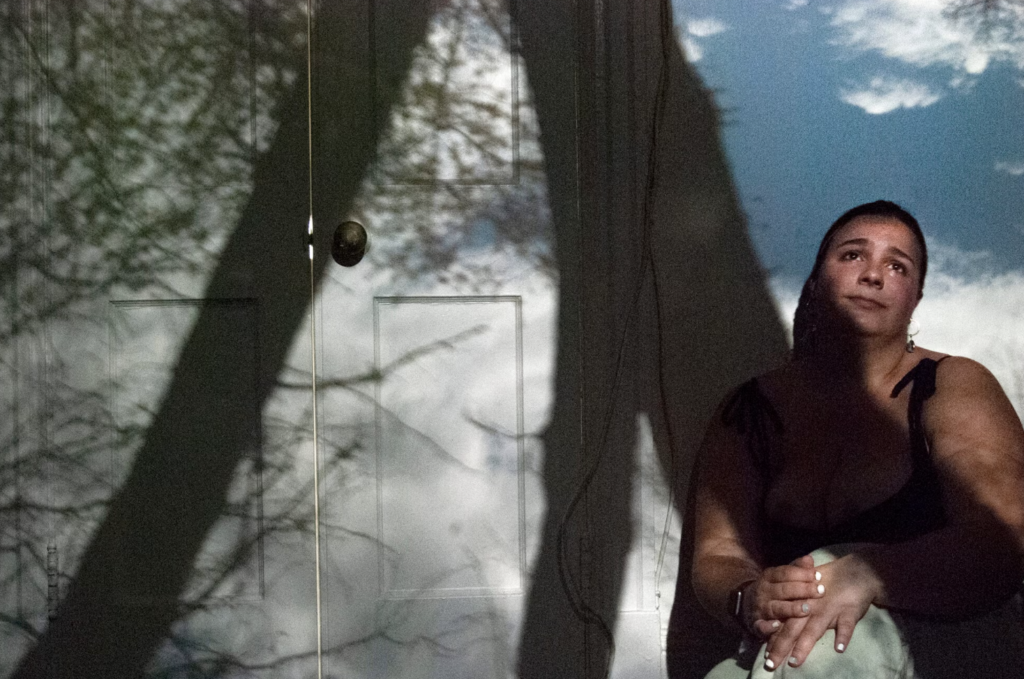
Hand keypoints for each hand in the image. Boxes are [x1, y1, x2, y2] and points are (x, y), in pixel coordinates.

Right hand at [746, 554, 823, 633]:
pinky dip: (768, 627)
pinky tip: (777, 625)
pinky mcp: (757, 625)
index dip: (801, 574)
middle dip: (802, 590)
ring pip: (775, 608)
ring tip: (807, 609)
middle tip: (820, 591)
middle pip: (783, 590)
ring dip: (791, 608)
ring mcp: (760, 608)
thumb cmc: (773, 590)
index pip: (785, 573)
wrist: (747, 606)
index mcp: (768, 577)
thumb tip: (809, 559)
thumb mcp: (781, 577)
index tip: (818, 576)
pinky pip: (761, 626)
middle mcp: (763, 591)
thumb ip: (796, 569)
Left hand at [762, 553, 882, 669]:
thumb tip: (779, 627)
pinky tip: (838, 648)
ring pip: (814, 629)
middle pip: (793, 629)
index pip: (784, 625)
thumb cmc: (830, 585)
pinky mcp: (849, 611)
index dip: (773, 640)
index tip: (765, 657)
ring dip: (803, 645)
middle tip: (771, 664)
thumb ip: (798, 610)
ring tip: (794, 661)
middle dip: (781, 647)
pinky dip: (843, 636)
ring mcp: (829, 610)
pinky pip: (846, 625)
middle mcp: (811, 608)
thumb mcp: (811, 595)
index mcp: (800, 605)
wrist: (856, 571)